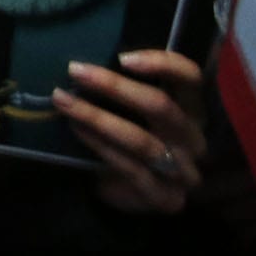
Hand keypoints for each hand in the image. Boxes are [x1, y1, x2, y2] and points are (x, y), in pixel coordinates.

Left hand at [56, 50, 207, 214]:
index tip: (122, 58)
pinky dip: (98, 144)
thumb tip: (86, 61)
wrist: (123, 190)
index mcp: (191, 110)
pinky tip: (75, 129)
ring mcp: (182, 172)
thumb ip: (124, 88)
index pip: (191, 78)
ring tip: (62, 100)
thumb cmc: (128, 136)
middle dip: (115, 86)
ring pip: (141, 139)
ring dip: (96, 117)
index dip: (163, 64)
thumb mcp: (132, 109)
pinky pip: (129, 167)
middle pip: (161, 107)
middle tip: (75, 70)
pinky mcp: (164, 197)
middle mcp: (193, 139)